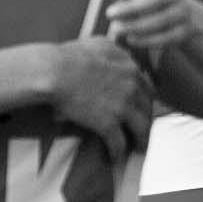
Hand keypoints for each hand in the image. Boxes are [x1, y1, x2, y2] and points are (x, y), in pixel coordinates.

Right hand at [47, 37, 153, 157]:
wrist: (55, 71)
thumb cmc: (70, 55)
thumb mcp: (99, 43)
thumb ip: (115, 47)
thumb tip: (121, 46)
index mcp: (131, 67)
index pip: (147, 88)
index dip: (145, 101)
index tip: (142, 109)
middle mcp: (132, 86)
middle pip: (148, 109)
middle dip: (147, 121)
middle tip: (143, 131)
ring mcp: (122, 106)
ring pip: (141, 128)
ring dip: (141, 141)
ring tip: (138, 149)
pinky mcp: (108, 123)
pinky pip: (119, 143)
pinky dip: (118, 153)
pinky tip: (116, 158)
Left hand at [104, 0, 195, 47]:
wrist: (171, 10)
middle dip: (131, 7)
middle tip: (110, 14)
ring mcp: (182, 9)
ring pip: (162, 18)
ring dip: (137, 25)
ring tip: (117, 29)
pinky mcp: (185, 29)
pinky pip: (168, 36)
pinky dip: (147, 40)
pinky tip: (131, 39)